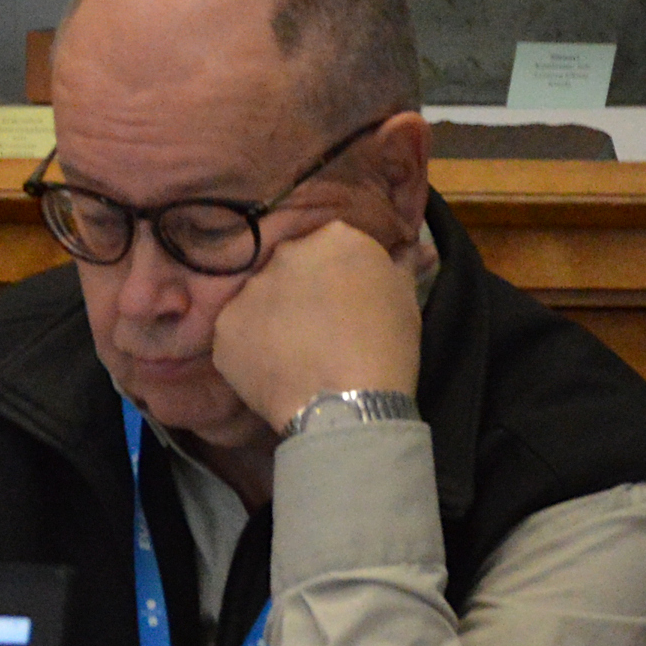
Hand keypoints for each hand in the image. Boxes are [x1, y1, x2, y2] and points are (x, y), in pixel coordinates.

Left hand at [208, 217, 423, 437]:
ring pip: (262, 298)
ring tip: (296, 354)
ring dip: (275, 317)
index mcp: (336, 237)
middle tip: (322, 328)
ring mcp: (251, 290)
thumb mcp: (406, 303)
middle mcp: (287, 253)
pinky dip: (252, 348)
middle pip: (294, 265)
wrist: (345, 408)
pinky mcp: (225, 327)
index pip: (334, 244)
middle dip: (304, 289)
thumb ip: (403, 267)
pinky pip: (238, 332)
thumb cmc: (387, 349)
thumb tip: (419, 249)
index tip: (348, 301)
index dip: (341, 274)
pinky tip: (274, 370)